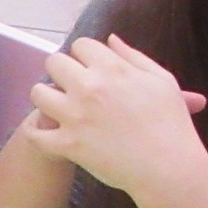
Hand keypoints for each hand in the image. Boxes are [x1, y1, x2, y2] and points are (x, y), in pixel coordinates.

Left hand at [24, 34, 207, 198]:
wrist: (169, 168)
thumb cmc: (171, 124)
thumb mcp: (162, 81)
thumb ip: (133, 56)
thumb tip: (110, 39)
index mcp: (112, 69)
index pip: (80, 45)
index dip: (84, 56)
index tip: (88, 69)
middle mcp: (89, 87)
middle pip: (54, 62)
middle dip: (61, 71)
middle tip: (71, 87)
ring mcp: (75, 116)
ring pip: (38, 93)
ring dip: (46, 98)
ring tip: (57, 108)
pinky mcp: (68, 144)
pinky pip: (36, 134)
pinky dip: (37, 134)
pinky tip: (47, 133)